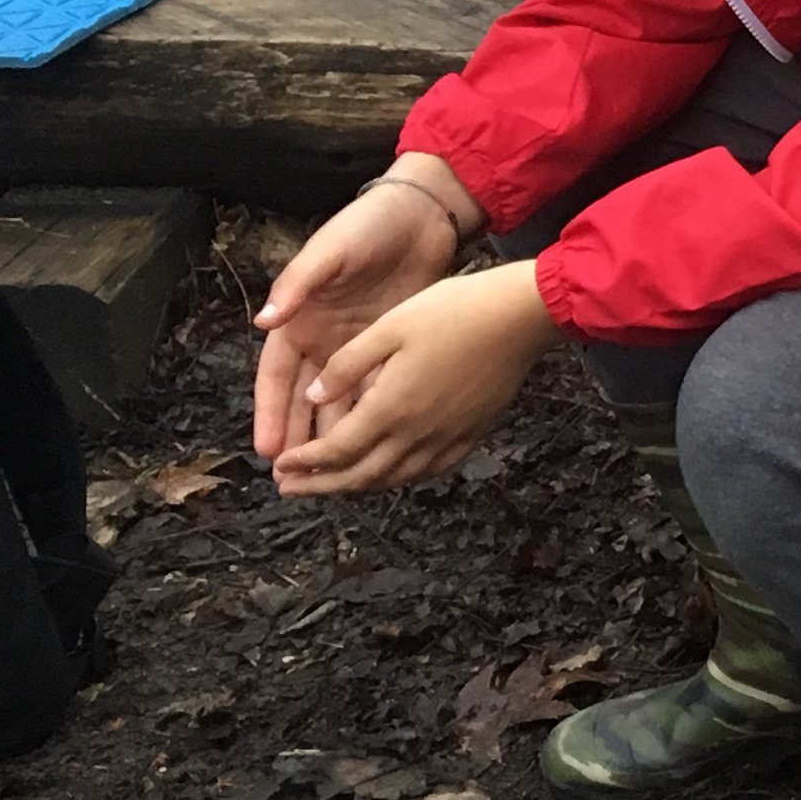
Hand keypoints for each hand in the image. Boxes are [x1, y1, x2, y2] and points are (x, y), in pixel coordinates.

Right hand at [252, 157, 475, 457]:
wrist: (420, 214)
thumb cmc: (365, 226)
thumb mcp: (327, 252)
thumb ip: (298, 285)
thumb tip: (264, 321)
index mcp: (299, 321)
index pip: (277, 378)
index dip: (270, 413)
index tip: (267, 450)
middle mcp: (324, 340)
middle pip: (306, 400)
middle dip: (300, 438)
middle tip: (296, 479)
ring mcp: (358, 346)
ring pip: (342, 403)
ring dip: (337, 435)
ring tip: (335, 475)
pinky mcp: (391, 346)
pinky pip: (379, 388)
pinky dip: (376, 414)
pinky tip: (379, 444)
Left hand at [271, 261, 560, 495]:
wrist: (520, 316)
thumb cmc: (454, 311)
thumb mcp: (389, 326)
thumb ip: (346, 365)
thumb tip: (313, 394)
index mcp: (391, 406)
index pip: (336, 449)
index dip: (304, 462)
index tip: (280, 465)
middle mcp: (418, 432)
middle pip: (361, 475)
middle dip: (321, 485)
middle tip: (291, 488)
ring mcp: (448, 436)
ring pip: (394, 478)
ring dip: (357, 487)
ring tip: (333, 485)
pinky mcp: (472, 432)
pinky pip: (429, 470)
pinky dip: (400, 478)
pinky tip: (391, 472)